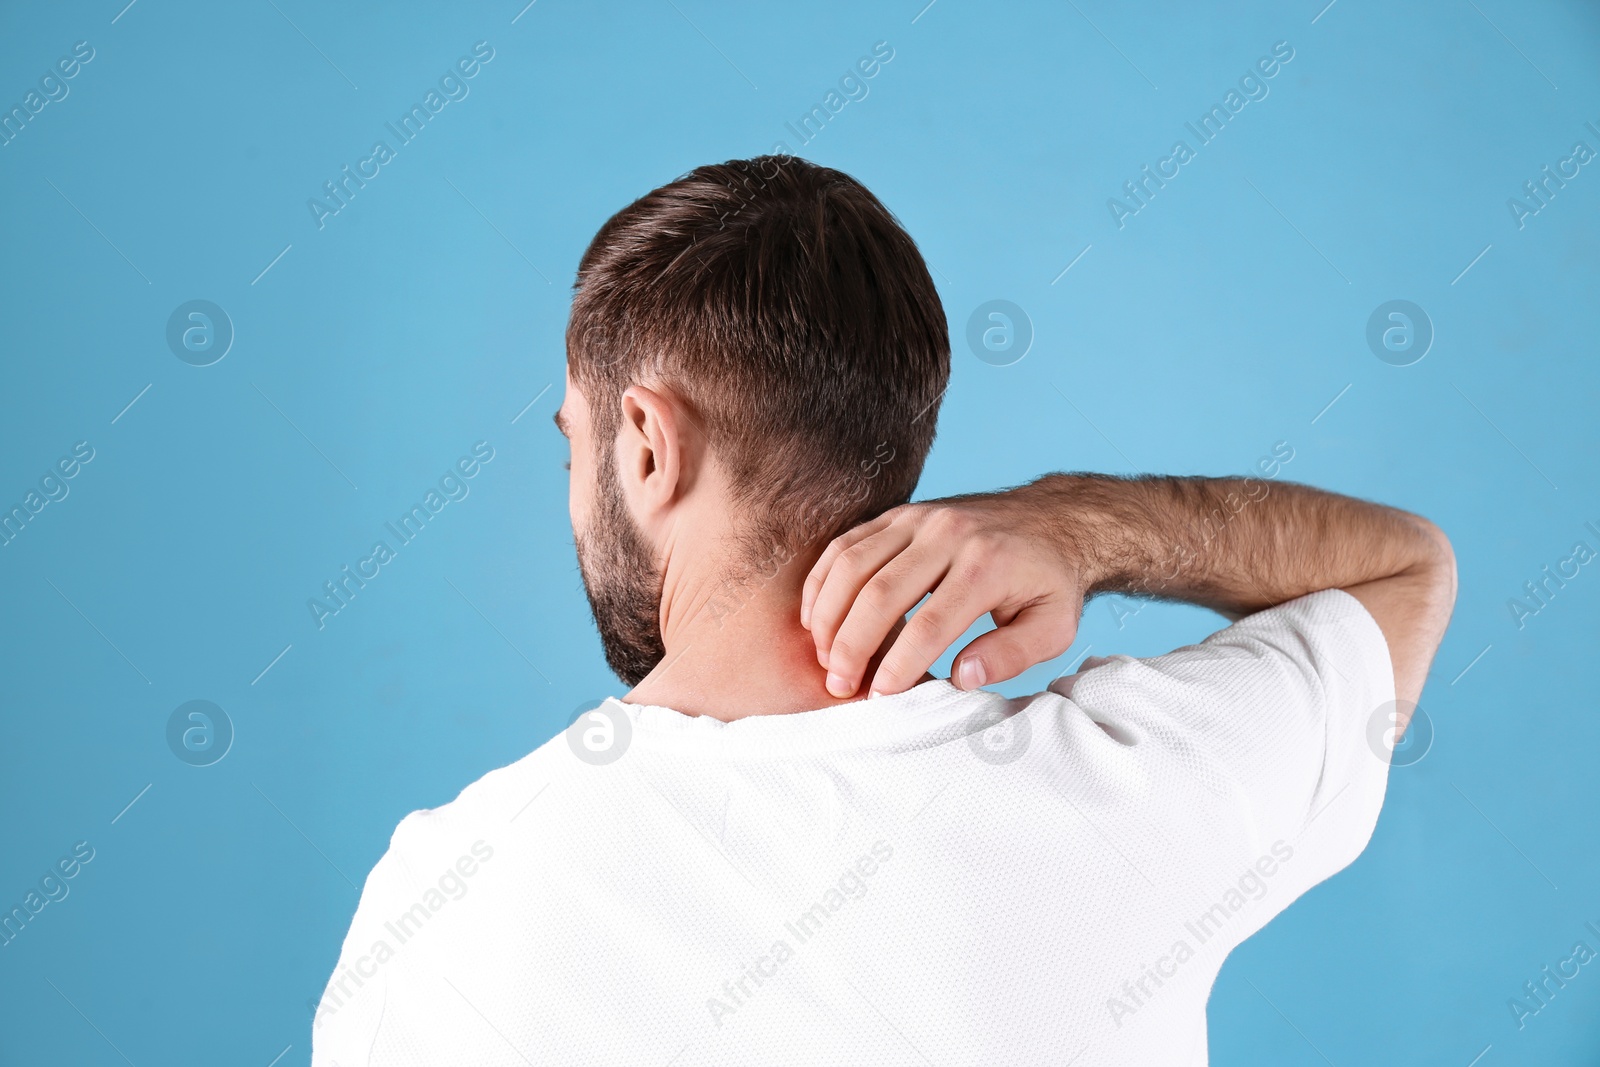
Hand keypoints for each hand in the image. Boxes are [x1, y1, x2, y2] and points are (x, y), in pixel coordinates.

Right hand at [800, 486, 1086, 698]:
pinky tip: (817, 618)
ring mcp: (920, 518)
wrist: (1053, 519)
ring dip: (829, 614)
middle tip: (841, 685)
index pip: (931, 623)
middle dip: (852, 645)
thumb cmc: (1051, 581)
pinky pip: (847, 542)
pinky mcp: (900, 514)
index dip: (899, 663)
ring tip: (824, 658)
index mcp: (988, 565)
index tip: (881, 696)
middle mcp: (949, 534)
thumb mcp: (1055, 626)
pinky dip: (824, 581)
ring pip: (854, 564)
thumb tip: (961, 678)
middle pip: (881, 592)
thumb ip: (1012, 655)